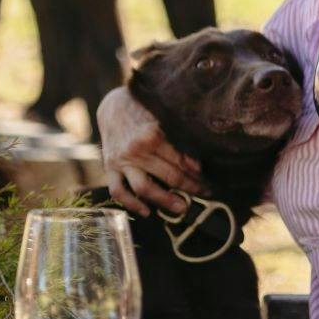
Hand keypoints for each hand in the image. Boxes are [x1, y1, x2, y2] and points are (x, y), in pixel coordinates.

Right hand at [97, 84, 202, 215]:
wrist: (113, 106)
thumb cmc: (144, 111)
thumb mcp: (164, 119)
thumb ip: (179, 141)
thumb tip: (196, 166)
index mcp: (153, 135)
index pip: (182, 163)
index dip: (198, 176)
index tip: (209, 184)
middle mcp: (136, 150)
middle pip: (169, 177)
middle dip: (191, 188)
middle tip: (205, 195)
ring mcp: (121, 161)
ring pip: (144, 188)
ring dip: (165, 201)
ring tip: (182, 208)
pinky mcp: (109, 168)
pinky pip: (118, 191)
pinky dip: (132, 204)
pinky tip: (146, 212)